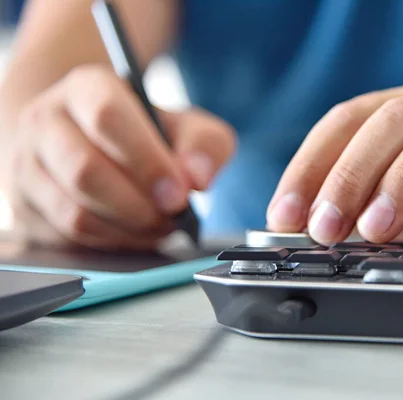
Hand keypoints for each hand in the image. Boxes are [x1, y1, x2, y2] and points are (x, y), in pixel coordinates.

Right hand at [8, 65, 234, 249]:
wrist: (91, 142)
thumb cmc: (145, 134)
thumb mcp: (186, 126)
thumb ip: (205, 145)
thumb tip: (197, 178)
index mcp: (86, 88)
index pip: (107, 117)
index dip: (147, 161)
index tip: (178, 194)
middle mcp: (45, 122)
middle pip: (84, 171)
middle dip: (139, 205)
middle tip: (172, 217)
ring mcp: (27, 166)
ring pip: (74, 213)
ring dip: (128, 230)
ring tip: (159, 226)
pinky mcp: (25, 208)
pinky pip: (69, 239)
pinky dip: (111, 244)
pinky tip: (136, 234)